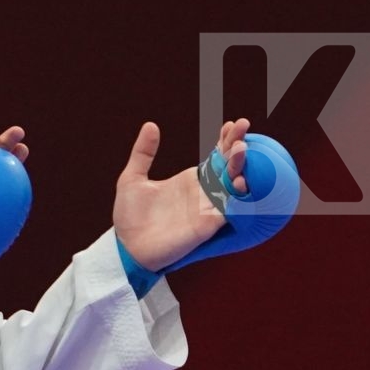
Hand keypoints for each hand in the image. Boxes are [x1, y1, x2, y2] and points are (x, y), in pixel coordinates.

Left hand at [112, 117, 249, 270]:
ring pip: (232, 184)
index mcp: (190, 180)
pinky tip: (241, 181)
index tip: (231, 123)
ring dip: (238, 166)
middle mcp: (203, 192)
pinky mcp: (207, 225)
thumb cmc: (130, 216)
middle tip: (244, 124)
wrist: (126, 246)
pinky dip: (236, 197)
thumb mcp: (133, 178)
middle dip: (237, 145)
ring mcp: (207, 208)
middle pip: (227, 165)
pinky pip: (228, 210)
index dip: (224, 140)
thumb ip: (143, 152)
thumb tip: (151, 125)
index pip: (214, 156)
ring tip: (240, 147)